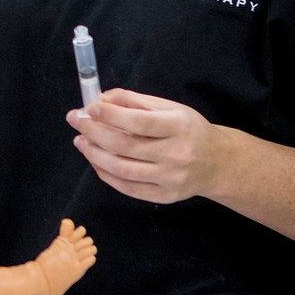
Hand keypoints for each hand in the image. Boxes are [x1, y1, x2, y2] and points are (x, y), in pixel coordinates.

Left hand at [68, 89, 230, 203]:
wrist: (217, 163)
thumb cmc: (188, 129)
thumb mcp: (169, 107)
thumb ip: (134, 100)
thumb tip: (101, 98)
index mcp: (179, 127)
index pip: (139, 122)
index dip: (111, 115)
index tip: (89, 107)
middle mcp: (176, 154)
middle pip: (126, 146)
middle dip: (94, 132)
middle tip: (76, 121)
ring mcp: (170, 179)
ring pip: (122, 169)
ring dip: (94, 155)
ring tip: (81, 141)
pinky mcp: (164, 196)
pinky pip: (127, 187)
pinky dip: (106, 173)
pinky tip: (96, 160)